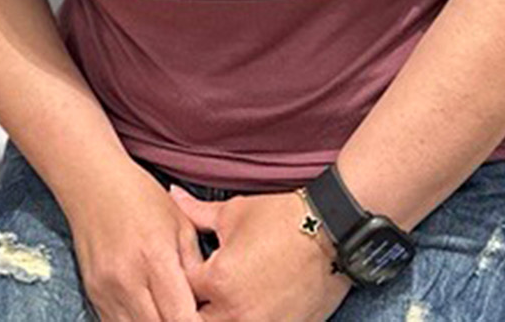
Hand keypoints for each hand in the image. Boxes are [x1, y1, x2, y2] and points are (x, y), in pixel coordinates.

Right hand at [65, 164, 202, 321]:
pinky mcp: (94, 297)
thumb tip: (208, 299)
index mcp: (155, 258)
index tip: (207, 317)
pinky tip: (150, 312)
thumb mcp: (180, 223)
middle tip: (190, 315)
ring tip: (170, 312)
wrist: (93, 184)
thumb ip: (195, 265)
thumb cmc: (140, 197)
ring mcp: (106, 292)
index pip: (181, 318)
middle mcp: (128, 281)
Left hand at [169, 187, 350, 321]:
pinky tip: (248, 309)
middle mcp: (234, 313)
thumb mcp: (234, 212)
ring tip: (226, 302)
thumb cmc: (281, 217)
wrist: (332, 231)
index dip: (179, 279)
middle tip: (202, 293)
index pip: (181, 290)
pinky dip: (245, 321)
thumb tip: (172, 195)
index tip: (187, 270)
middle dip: (192, 310)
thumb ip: (196, 214)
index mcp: (218, 280)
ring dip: (217, 318)